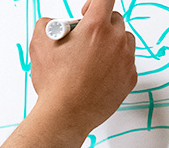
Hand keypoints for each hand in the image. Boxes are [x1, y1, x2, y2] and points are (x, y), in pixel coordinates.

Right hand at [28, 0, 137, 133]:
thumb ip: (47, 24)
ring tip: (92, 59)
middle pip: (115, 20)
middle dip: (100, 26)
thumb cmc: (55, 83)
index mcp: (95, 28)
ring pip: (124, 41)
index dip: (94, 2)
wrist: (66, 114)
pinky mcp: (129, 78)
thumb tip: (54, 24)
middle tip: (83, 41)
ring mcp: (125, 60)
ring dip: (111, 44)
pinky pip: (126, 63)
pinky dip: (115, 65)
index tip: (86, 12)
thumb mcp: (39, 43)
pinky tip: (97, 75)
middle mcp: (115, 41)